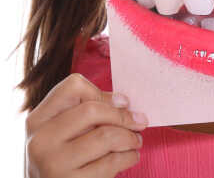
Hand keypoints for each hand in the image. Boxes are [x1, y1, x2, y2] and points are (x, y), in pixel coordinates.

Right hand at [25, 73, 147, 177]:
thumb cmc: (63, 156)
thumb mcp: (63, 130)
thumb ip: (86, 110)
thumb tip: (123, 102)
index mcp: (38, 119)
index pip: (73, 86)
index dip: (100, 92)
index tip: (121, 102)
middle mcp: (40, 140)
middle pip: (92, 110)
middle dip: (123, 116)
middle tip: (140, 121)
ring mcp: (53, 163)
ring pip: (105, 136)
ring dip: (130, 137)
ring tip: (136, 140)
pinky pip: (110, 163)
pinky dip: (128, 157)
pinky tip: (130, 156)